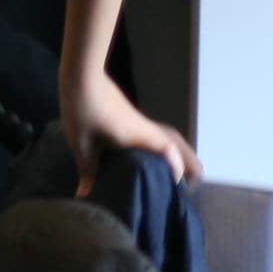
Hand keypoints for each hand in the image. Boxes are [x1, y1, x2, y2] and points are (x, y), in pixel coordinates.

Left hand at [61, 67, 198, 193]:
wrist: (82, 76)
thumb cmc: (82, 110)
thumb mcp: (82, 144)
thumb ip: (88, 170)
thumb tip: (84, 195)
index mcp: (137, 134)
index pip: (168, 150)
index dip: (177, 167)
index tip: (179, 186)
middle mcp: (145, 127)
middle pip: (176, 141)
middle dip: (188, 161)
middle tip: (191, 181)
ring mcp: (140, 120)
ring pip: (169, 135)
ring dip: (178, 151)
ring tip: (179, 170)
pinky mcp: (133, 116)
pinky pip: (158, 132)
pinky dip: (165, 145)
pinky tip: (152, 154)